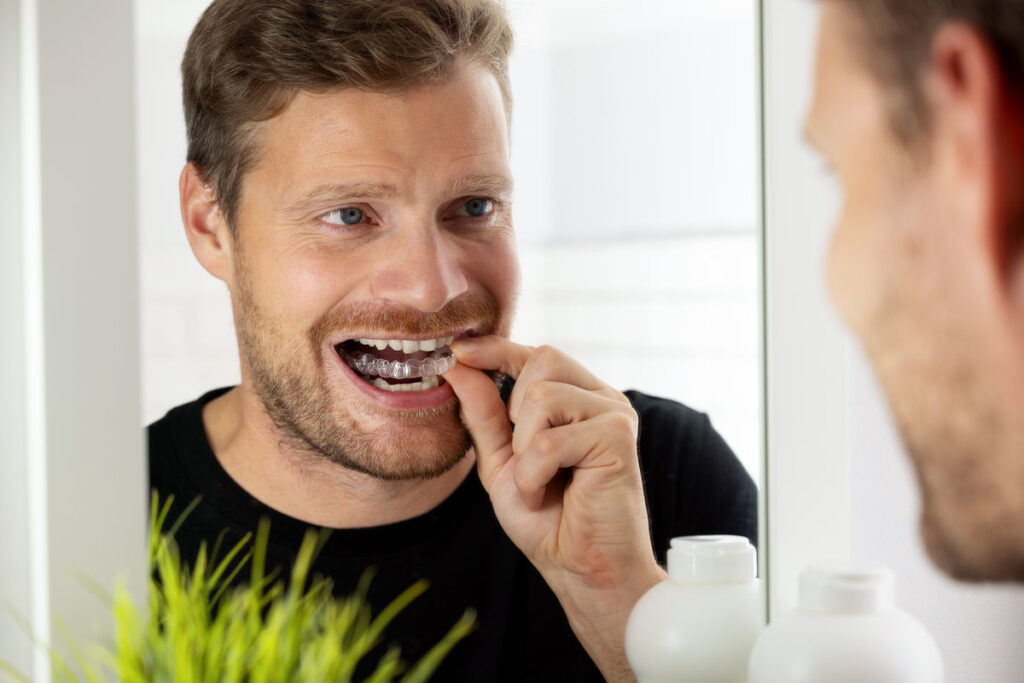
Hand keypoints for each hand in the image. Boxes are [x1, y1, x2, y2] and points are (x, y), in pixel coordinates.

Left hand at [443, 336, 664, 681]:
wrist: (579, 568)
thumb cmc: (548, 520)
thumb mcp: (501, 461)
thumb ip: (483, 413)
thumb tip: (458, 364)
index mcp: (578, 398)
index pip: (536, 353)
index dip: (497, 347)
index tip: (457, 350)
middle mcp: (601, 398)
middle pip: (543, 359)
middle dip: (515, 410)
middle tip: (525, 459)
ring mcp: (614, 414)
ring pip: (543, 396)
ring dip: (523, 448)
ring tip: (539, 481)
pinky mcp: (618, 437)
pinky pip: (550, 438)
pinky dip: (534, 472)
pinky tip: (547, 492)